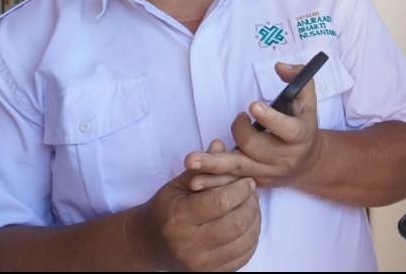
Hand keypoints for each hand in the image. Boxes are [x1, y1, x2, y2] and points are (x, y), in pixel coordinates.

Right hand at [135, 141, 260, 270]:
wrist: (149, 244)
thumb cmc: (166, 209)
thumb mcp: (178, 185)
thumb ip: (202, 168)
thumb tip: (220, 144)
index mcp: (178, 218)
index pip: (221, 202)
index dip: (240, 188)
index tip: (247, 180)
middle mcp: (188, 244)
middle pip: (237, 223)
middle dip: (251, 204)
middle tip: (252, 194)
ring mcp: (200, 264)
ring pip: (245, 241)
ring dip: (256, 221)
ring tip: (251, 207)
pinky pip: (243, 257)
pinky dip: (252, 239)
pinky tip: (247, 226)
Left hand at [186, 60, 322, 189]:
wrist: (308, 162)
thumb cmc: (303, 123)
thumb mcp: (307, 100)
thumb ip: (299, 78)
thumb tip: (279, 67)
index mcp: (300, 136)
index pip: (288, 130)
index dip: (270, 119)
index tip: (253, 106)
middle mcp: (284, 157)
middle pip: (255, 146)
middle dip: (240, 130)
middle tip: (239, 118)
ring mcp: (267, 171)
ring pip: (238, 168)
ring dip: (213, 164)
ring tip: (191, 160)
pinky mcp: (254, 181)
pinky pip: (230, 182)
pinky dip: (212, 182)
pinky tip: (195, 181)